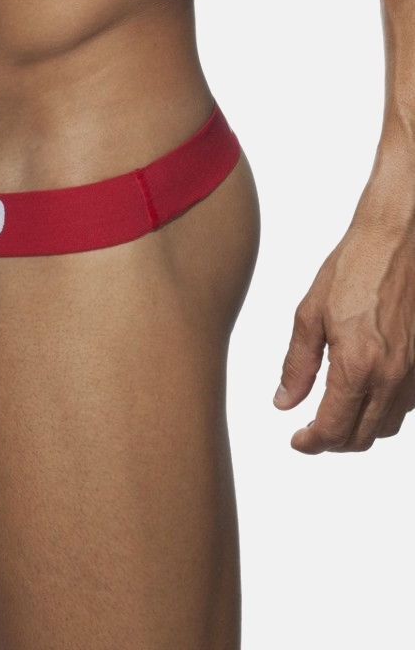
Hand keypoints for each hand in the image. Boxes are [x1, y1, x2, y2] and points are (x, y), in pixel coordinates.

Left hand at [273, 215, 414, 452]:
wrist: (396, 242)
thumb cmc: (353, 269)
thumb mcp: (309, 314)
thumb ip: (296, 364)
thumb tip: (284, 401)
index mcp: (357, 366)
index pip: (334, 428)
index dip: (312, 443)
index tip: (298, 441)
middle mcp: (391, 376)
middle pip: (362, 437)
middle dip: (333, 442)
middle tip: (311, 433)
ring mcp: (414, 372)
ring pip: (387, 426)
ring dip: (359, 429)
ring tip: (334, 416)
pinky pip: (406, 405)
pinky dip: (383, 411)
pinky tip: (364, 395)